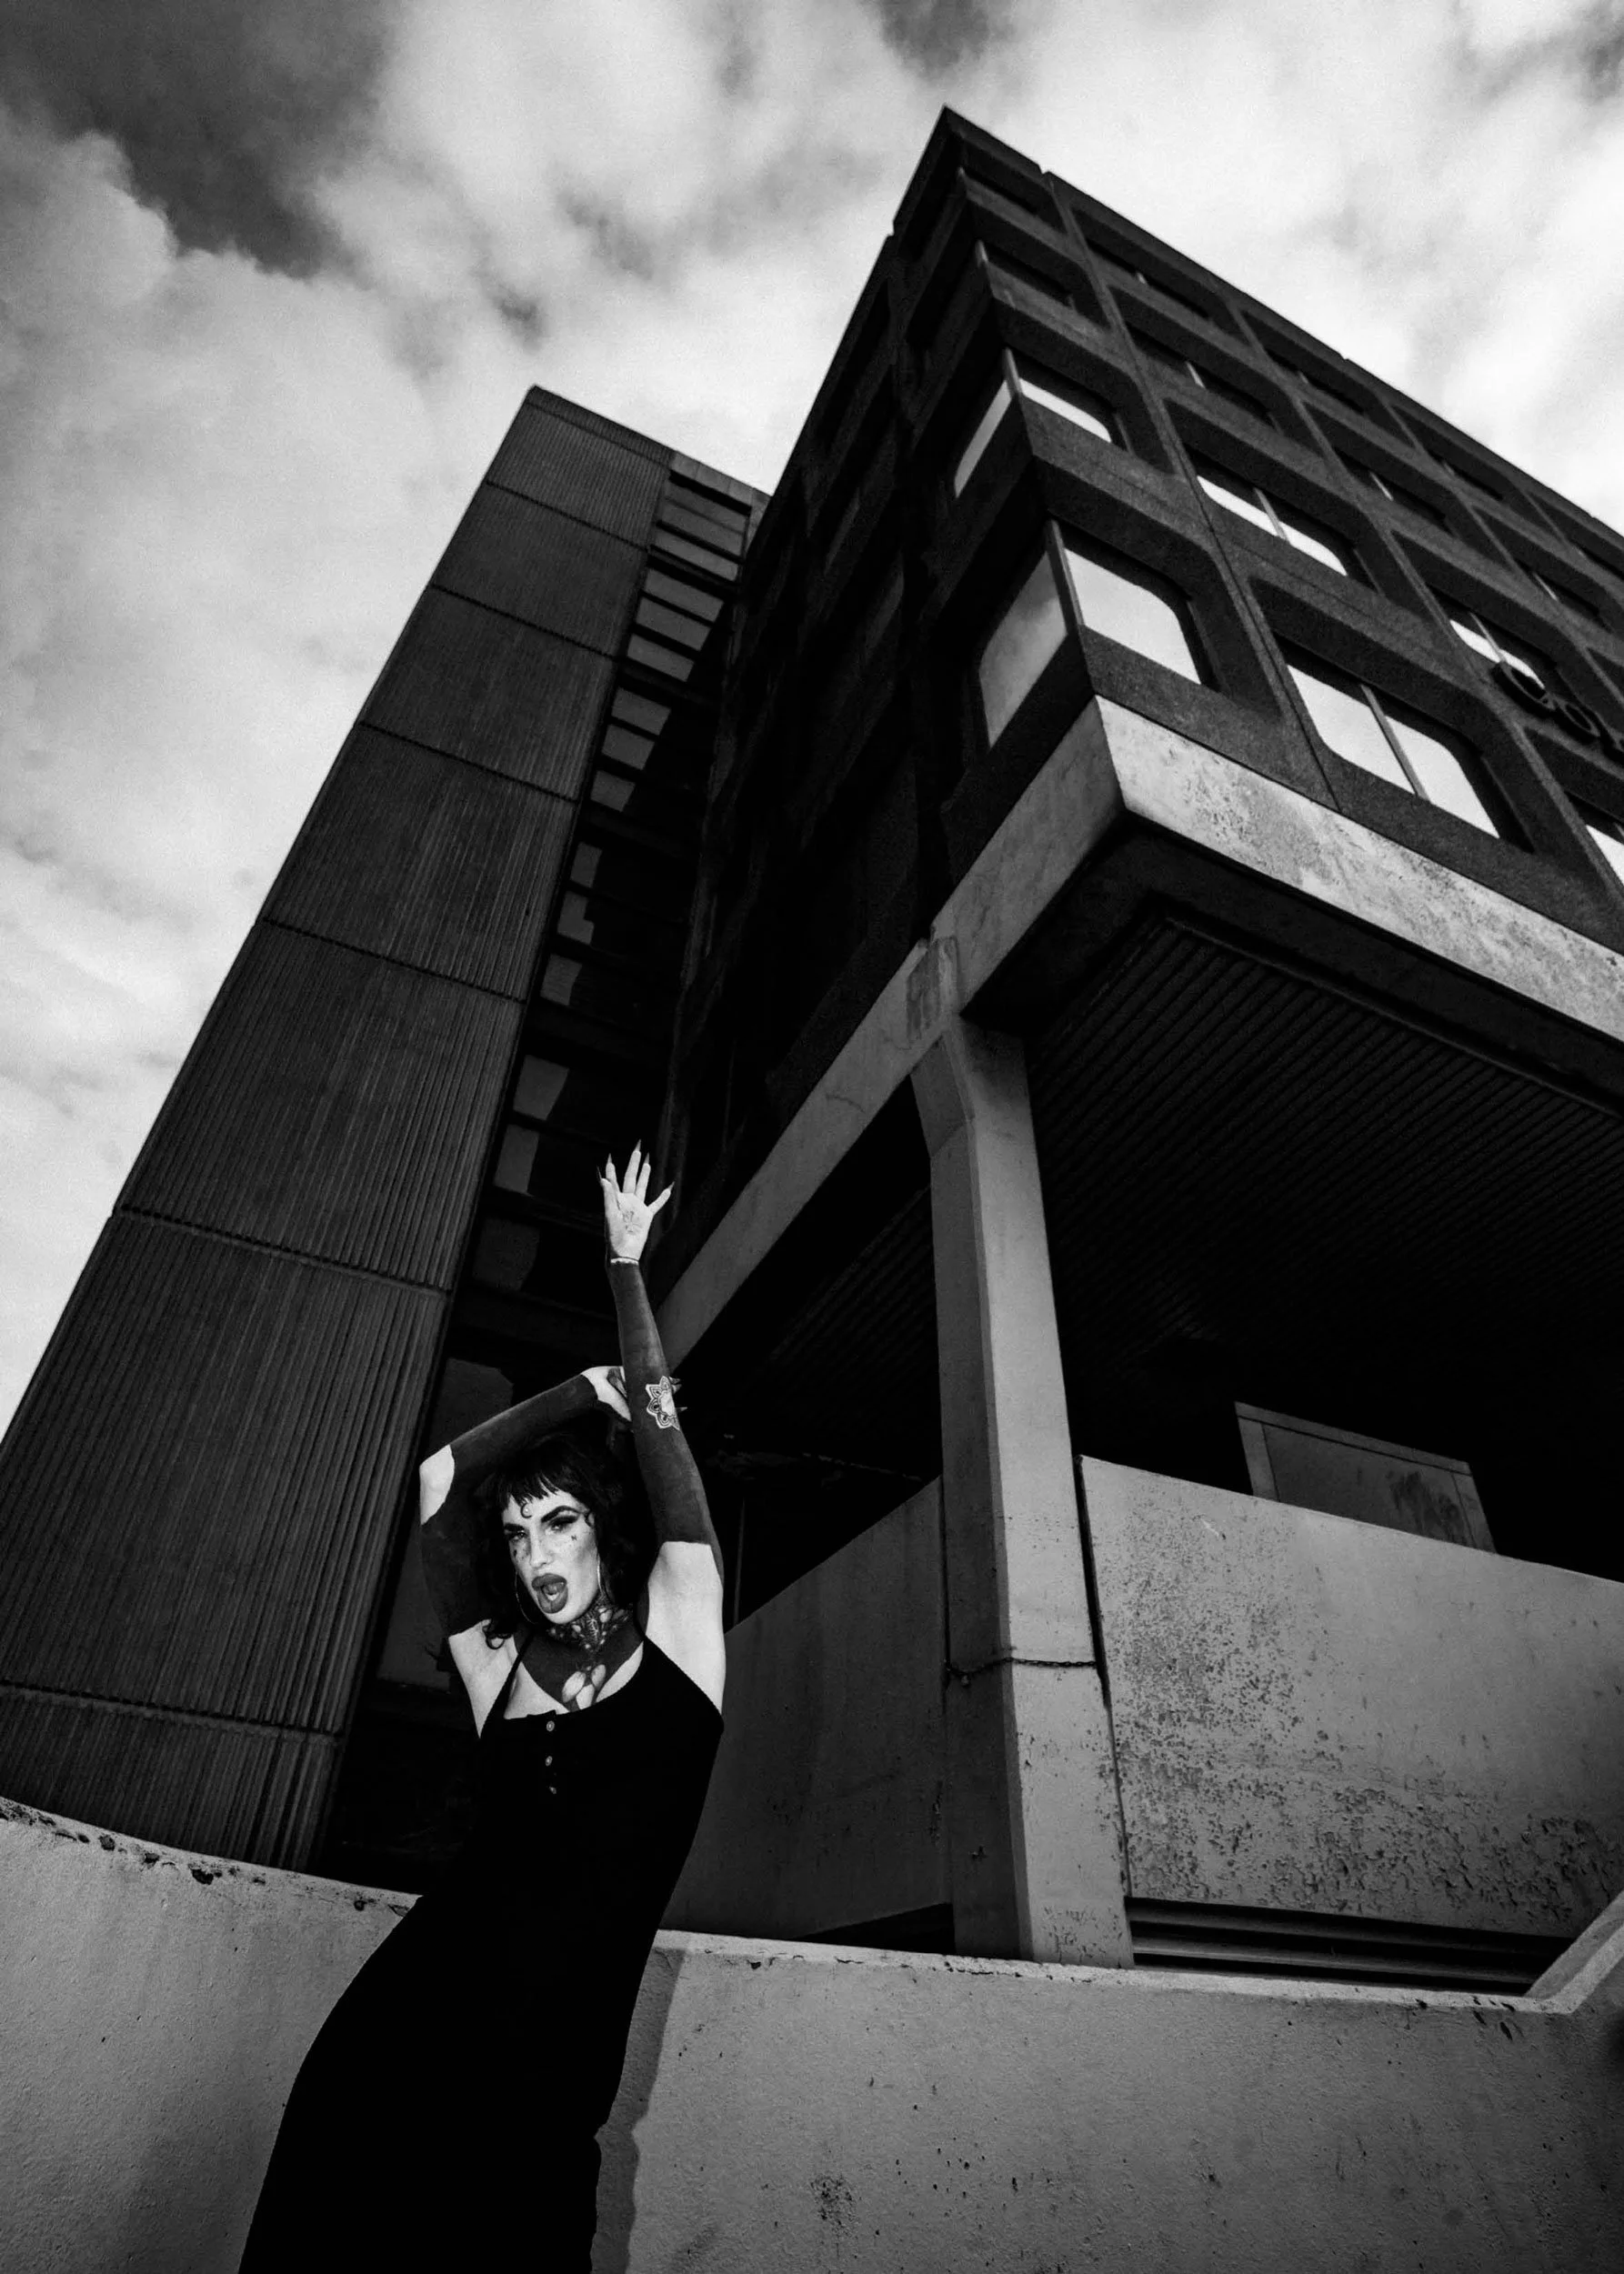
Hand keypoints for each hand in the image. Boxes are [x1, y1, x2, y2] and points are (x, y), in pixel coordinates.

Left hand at [600, 1145, 671, 1263]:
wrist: (624, 1251)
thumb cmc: (614, 1235)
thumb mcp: (610, 1215)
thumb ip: (608, 1197)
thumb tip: (603, 1179)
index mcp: (616, 1200)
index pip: (614, 1181)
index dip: (612, 1170)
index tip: (611, 1158)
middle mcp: (627, 1201)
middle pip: (631, 1178)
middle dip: (634, 1164)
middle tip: (637, 1149)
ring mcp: (637, 1208)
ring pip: (643, 1186)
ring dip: (645, 1175)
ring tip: (647, 1163)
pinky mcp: (647, 1216)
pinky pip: (656, 1204)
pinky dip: (663, 1197)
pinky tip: (668, 1189)